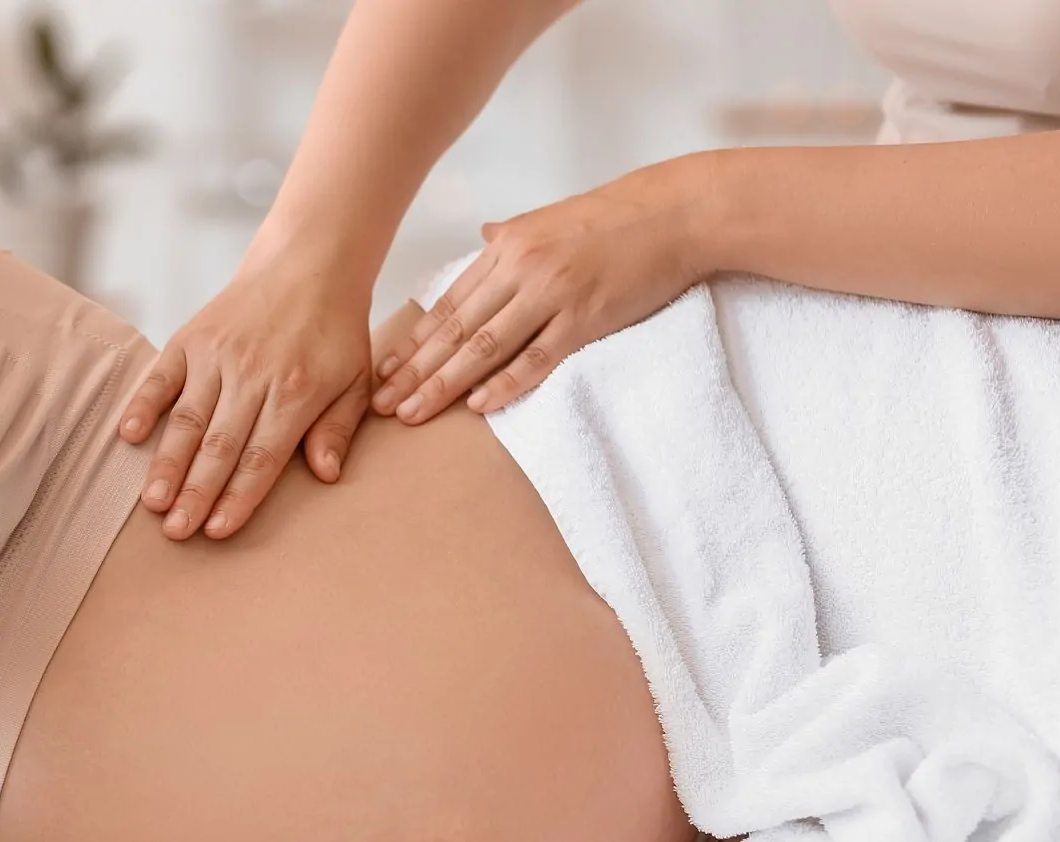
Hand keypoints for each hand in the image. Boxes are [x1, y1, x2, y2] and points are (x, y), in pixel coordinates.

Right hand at [119, 262, 374, 540]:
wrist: (308, 264)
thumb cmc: (334, 331)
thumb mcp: (355, 379)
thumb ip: (339, 428)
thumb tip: (326, 473)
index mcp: (295, 391)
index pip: (262, 456)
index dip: (239, 496)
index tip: (218, 530)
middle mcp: (251, 375)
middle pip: (219, 445)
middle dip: (196, 492)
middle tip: (177, 531)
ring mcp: (216, 355)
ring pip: (187, 418)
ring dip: (168, 462)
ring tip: (153, 502)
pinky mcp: (190, 338)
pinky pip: (161, 376)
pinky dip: (142, 404)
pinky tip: (127, 435)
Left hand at [375, 153, 712, 421]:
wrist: (677, 211)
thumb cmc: (616, 217)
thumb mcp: (550, 218)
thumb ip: (510, 236)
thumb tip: (479, 237)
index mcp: (508, 247)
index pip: (449, 303)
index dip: (415, 341)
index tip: (384, 370)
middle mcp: (522, 269)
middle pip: (457, 330)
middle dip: (415, 371)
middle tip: (382, 404)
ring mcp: (553, 294)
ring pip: (486, 347)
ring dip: (445, 383)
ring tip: (413, 411)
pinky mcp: (587, 317)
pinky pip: (539, 357)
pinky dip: (507, 382)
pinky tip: (478, 405)